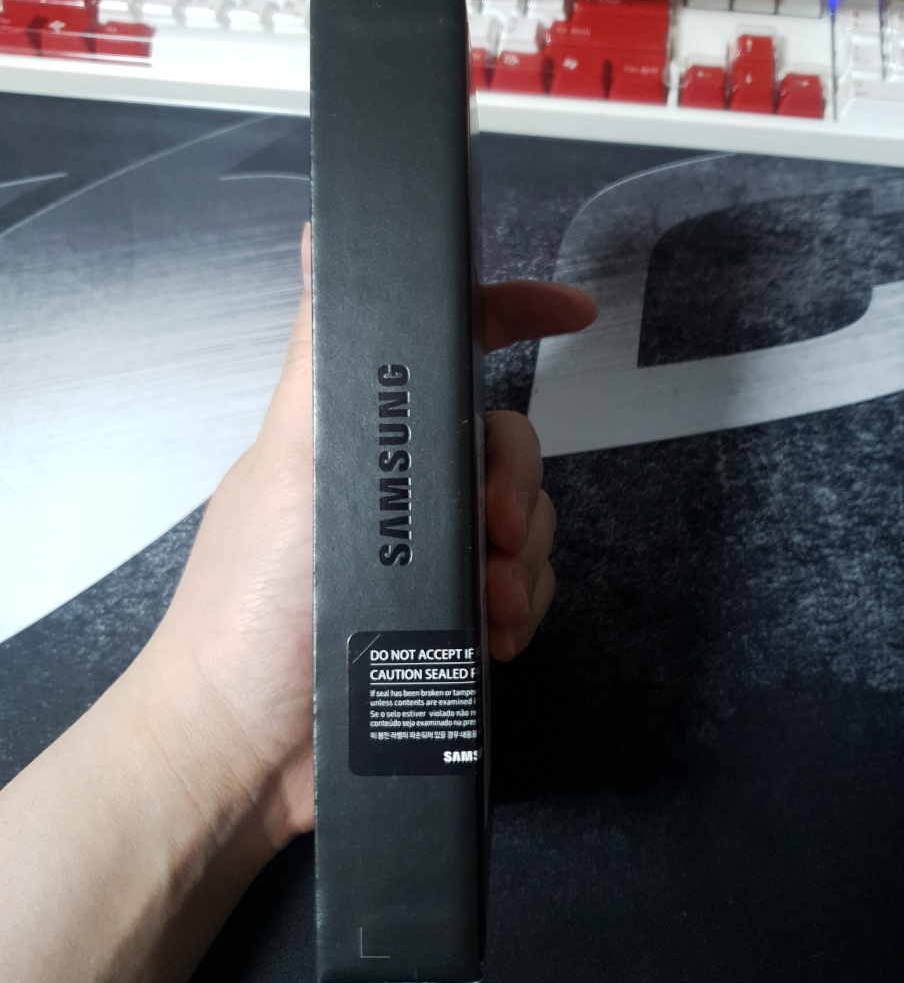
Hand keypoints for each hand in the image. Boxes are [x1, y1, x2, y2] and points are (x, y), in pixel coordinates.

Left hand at [149, 225, 595, 846]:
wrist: (253, 749)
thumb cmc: (254, 606)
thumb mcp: (292, 464)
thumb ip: (327, 356)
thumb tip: (324, 233)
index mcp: (363, 431)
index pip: (447, 344)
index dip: (512, 314)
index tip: (571, 315)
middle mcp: (401, 482)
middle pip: (508, 441)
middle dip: (518, 486)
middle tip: (491, 535)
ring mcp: (428, 551)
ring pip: (528, 522)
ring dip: (523, 562)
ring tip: (487, 606)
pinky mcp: (451, 616)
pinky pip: (527, 589)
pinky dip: (522, 610)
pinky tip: (494, 637)